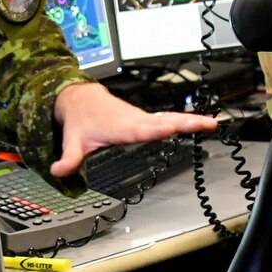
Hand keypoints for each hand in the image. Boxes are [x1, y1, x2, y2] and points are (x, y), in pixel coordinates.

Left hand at [49, 82, 217, 177]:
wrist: (81, 99)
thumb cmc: (81, 120)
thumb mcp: (72, 141)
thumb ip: (68, 160)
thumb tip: (58, 172)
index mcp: (122, 128)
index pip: (143, 129)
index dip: (157, 129)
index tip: (172, 128)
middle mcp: (136, 121)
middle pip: (165, 121)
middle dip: (186, 122)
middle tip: (208, 123)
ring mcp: (144, 119)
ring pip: (171, 117)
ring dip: (192, 120)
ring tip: (213, 123)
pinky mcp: (147, 119)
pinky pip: (170, 118)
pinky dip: (187, 120)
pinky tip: (202, 123)